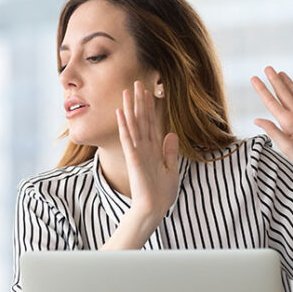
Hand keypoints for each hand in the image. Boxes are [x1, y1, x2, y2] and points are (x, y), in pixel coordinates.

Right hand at [116, 81, 179, 223]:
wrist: (154, 209)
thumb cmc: (161, 193)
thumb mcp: (171, 169)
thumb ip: (170, 151)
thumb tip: (171, 134)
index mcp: (154, 149)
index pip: (152, 123)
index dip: (150, 107)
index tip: (148, 91)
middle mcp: (144, 147)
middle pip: (142, 119)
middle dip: (140, 101)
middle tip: (136, 82)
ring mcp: (137, 152)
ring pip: (133, 124)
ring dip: (130, 107)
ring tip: (127, 91)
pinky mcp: (133, 158)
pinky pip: (128, 138)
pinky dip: (124, 125)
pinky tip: (121, 112)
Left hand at [250, 67, 292, 237]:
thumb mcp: (287, 146)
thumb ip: (273, 131)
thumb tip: (256, 120)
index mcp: (287, 122)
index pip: (272, 102)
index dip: (263, 90)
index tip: (254, 78)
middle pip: (283, 94)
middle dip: (275, 81)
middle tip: (267, 68)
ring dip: (289, 84)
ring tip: (281, 74)